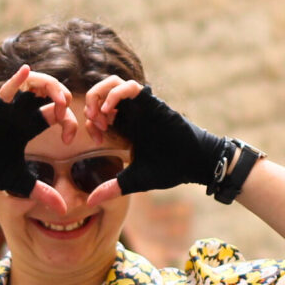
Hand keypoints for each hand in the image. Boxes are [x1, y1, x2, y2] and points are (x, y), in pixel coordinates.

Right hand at [0, 67, 70, 207]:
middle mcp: (21, 114)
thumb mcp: (20, 183)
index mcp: (29, 127)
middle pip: (47, 93)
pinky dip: (17, 80)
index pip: (56, 114)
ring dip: (49, 86)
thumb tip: (63, 210)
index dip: (69, 122)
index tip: (69, 139)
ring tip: (59, 98)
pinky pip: (6, 90)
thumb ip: (42, 192)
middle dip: (63, 96)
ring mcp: (8, 109)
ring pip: (32, 84)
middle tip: (66, 108)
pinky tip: (26, 71)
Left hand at [79, 78, 248, 202]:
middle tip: (94, 121)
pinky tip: (110, 111)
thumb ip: (112, 188)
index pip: (99, 112)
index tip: (98, 140)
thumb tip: (90, 203)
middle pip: (103, 90)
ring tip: (101, 114)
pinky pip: (130, 86)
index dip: (91, 123)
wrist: (194, 164)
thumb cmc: (169, 170)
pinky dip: (115, 94)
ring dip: (101, 95)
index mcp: (126, 127)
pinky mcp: (152, 103)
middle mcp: (132, 113)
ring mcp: (141, 106)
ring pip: (113, 81)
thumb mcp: (133, 180)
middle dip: (91, 102)